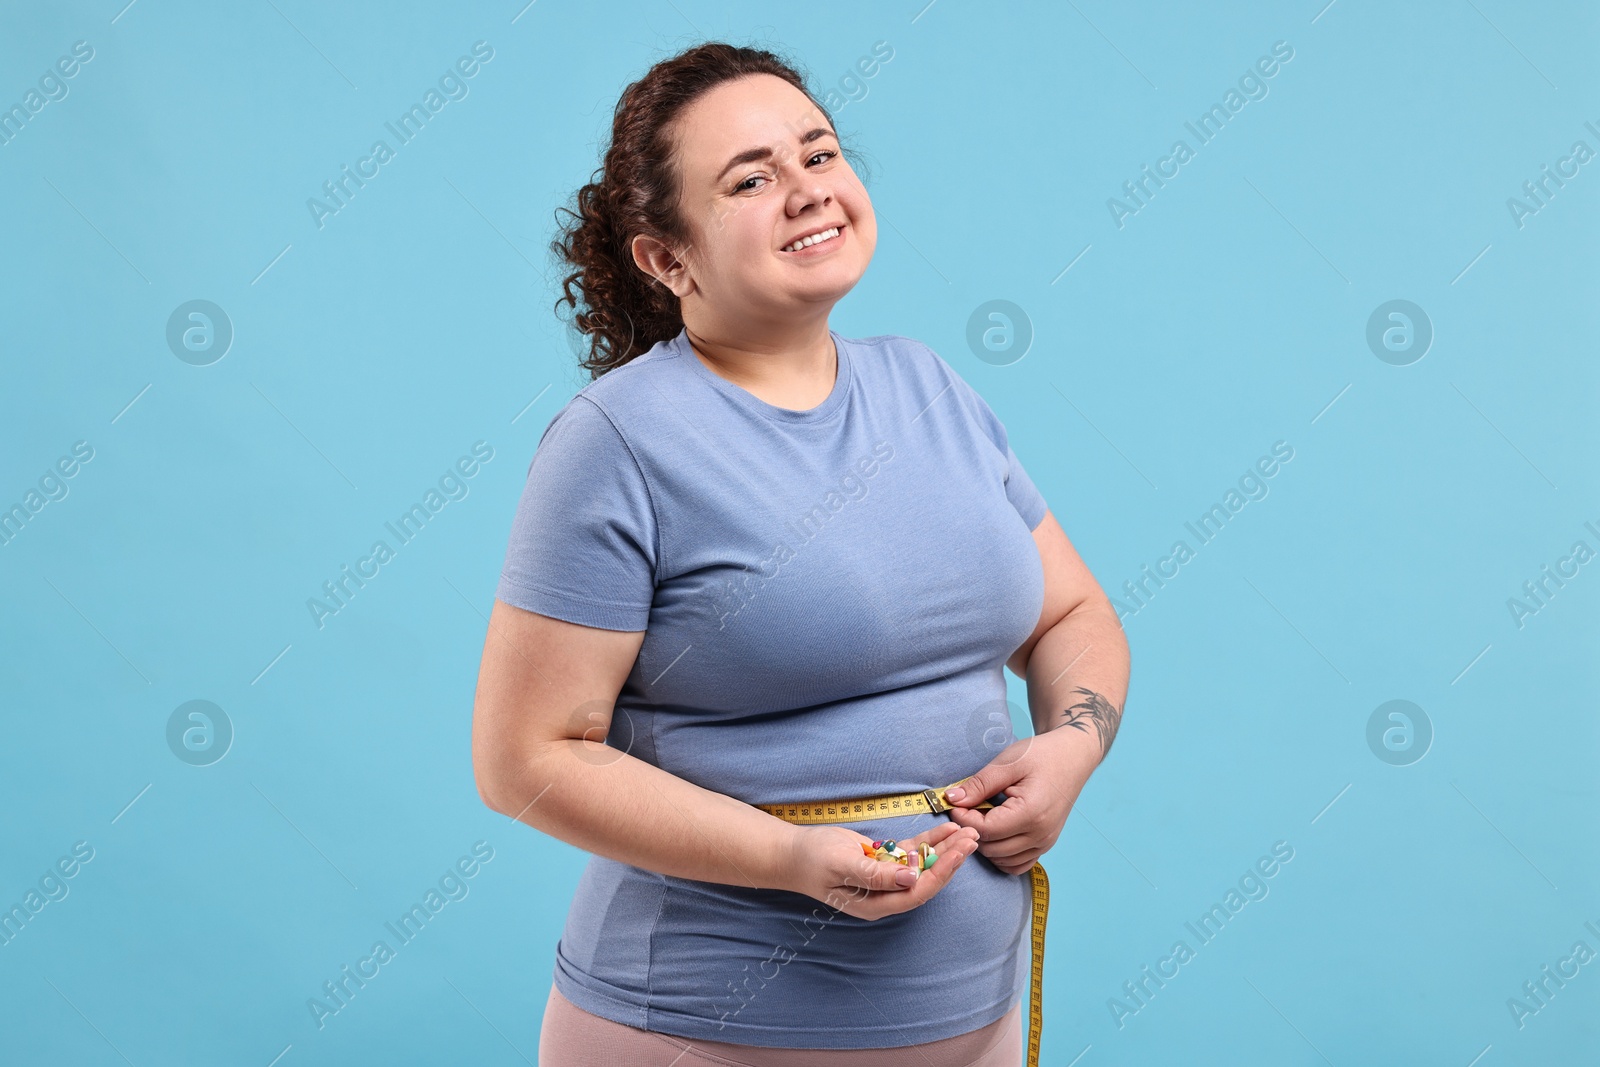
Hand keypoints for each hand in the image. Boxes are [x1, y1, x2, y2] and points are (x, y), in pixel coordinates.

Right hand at [780, 821, 980, 919]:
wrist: (792, 852)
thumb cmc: (812, 860)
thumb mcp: (842, 864)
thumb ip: (877, 874)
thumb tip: (912, 877)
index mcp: (876, 904)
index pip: (918, 891)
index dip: (941, 872)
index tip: (959, 851)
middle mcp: (886, 895)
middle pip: (926, 879)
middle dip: (951, 859)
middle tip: (973, 837)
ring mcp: (885, 878)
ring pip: (922, 864)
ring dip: (944, 849)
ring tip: (967, 831)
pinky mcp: (882, 861)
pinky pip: (911, 852)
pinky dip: (928, 841)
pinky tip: (946, 829)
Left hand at [943, 729, 1099, 874]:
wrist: (1072, 757)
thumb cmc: (1041, 755)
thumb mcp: (1008, 763)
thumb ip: (979, 784)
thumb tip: (952, 799)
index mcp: (1031, 813)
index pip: (985, 830)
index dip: (963, 819)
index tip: (955, 803)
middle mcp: (1040, 834)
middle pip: (991, 848)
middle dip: (971, 831)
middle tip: (966, 808)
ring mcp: (1045, 843)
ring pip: (1002, 860)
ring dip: (985, 843)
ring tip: (982, 817)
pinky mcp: (1046, 845)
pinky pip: (1017, 864)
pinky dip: (1001, 855)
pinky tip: (995, 834)